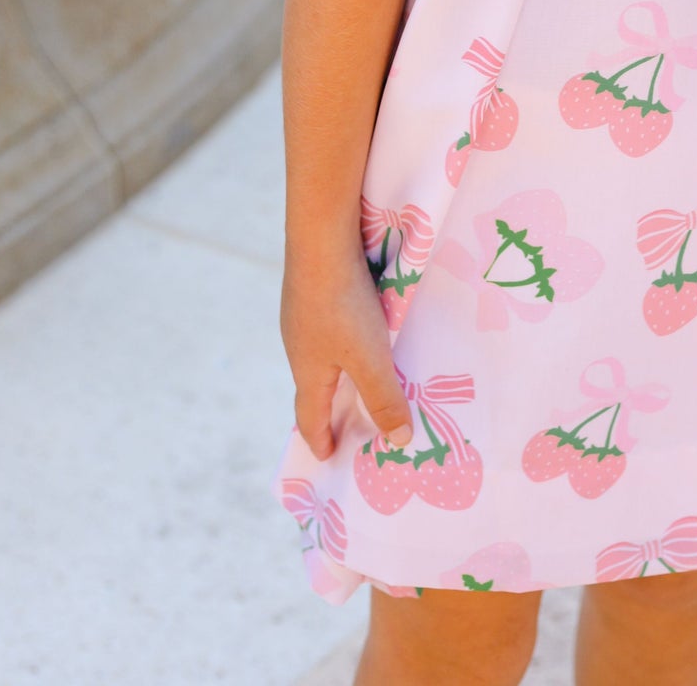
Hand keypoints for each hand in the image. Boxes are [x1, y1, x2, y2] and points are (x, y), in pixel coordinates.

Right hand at [280, 245, 411, 459]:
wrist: (320, 239)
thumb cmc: (343, 306)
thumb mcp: (369, 359)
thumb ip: (384, 398)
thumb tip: (398, 441)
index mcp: (307, 372)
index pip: (309, 418)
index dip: (320, 439)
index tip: (328, 457)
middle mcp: (298, 346)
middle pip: (313, 387)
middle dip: (330, 408)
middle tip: (347, 422)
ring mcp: (302, 315)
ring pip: (319, 355)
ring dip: (337, 373)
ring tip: (359, 378)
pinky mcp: (312, 290)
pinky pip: (326, 327)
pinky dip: (342, 342)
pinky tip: (360, 329)